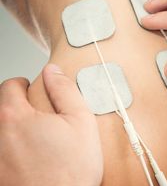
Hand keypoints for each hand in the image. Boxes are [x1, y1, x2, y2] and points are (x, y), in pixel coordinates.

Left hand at [0, 64, 102, 185]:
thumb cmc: (72, 170)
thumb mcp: (81, 121)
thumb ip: (65, 90)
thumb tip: (53, 72)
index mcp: (15, 117)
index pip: (9, 86)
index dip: (23, 84)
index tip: (32, 89)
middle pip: (1, 108)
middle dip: (17, 106)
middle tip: (39, 115)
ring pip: (2, 130)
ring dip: (14, 128)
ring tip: (37, 138)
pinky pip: (3, 151)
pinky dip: (13, 148)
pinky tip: (32, 157)